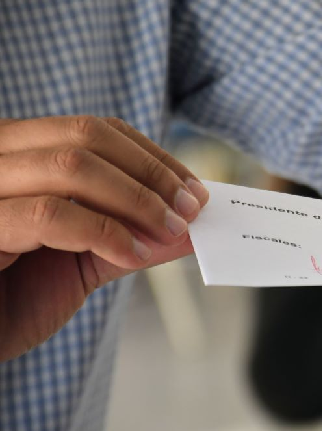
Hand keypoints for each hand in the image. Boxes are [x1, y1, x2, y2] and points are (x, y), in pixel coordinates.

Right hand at [0, 116, 209, 360]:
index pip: (95, 130)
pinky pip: (48, 215)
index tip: (195, 191)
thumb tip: (193, 226)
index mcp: (17, 152)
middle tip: (191, 211)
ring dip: (136, 200)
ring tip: (169, 231)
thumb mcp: (81, 261)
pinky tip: (132, 254)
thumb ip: (132, 235)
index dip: (153, 158)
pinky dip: (104, 232)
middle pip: (86, 136)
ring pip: (71, 165)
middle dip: (151, 174)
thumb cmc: (12, 299)